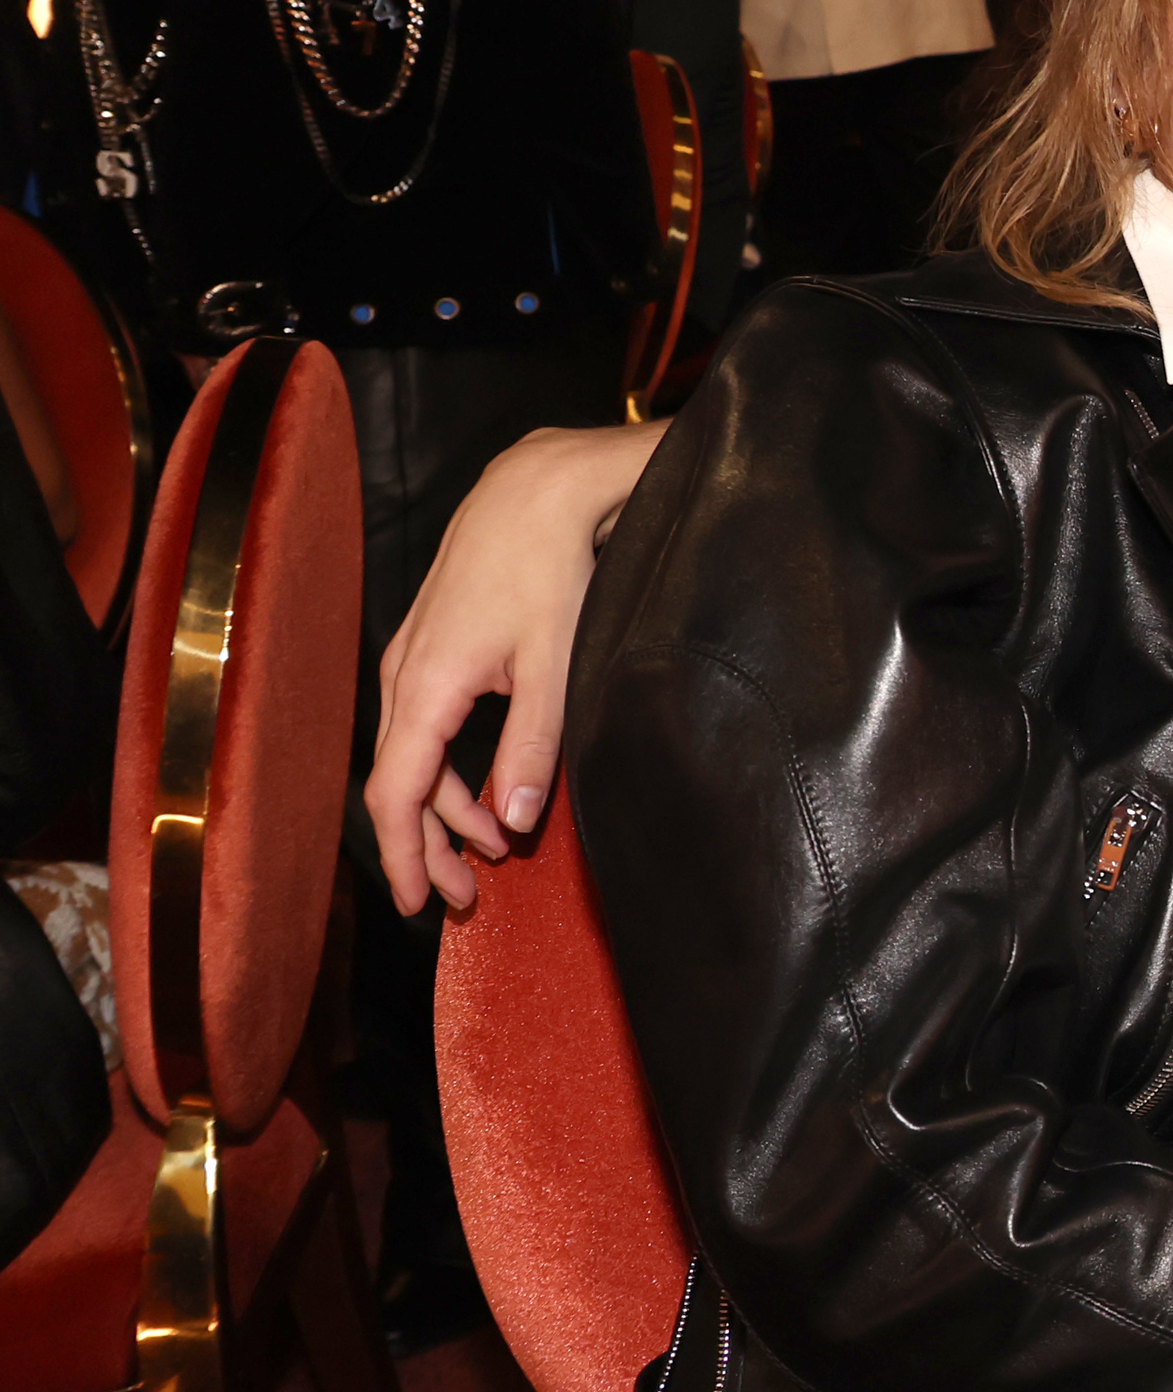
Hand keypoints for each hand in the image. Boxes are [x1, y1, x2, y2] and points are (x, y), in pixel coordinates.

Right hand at [364, 421, 667, 913]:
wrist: (538, 487)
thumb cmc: (550, 569)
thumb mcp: (555, 668)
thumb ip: (532, 747)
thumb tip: (514, 818)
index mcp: (424, 688)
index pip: (398, 795)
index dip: (407, 856)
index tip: (421, 905)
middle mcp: (403, 674)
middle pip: (399, 782)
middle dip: (428, 845)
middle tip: (462, 896)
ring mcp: (413, 655)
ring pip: (413, 752)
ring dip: (446, 805)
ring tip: (492, 845)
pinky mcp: (433, 642)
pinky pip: (425, 722)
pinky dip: (450, 763)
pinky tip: (488, 782)